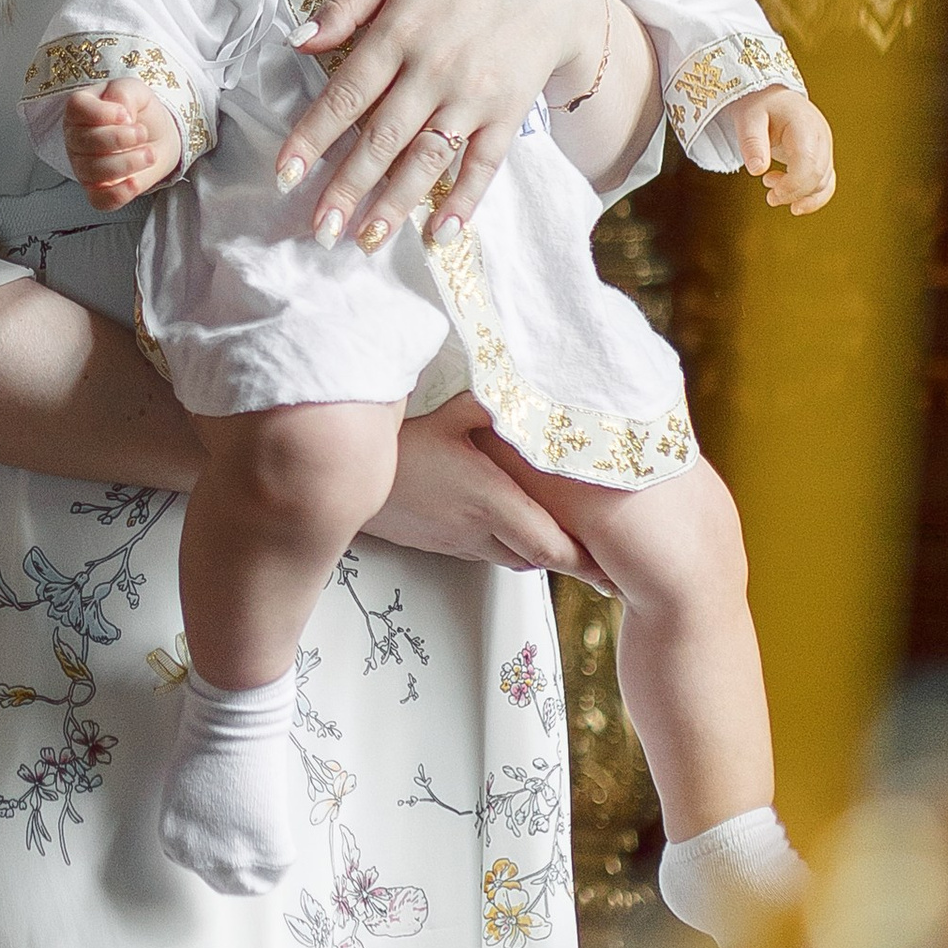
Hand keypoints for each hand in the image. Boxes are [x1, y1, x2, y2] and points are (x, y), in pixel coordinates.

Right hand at [64, 80, 182, 207]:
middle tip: (142, 133)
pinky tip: (135, 182)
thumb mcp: (135, 90)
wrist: (158, 138)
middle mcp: (76, 139)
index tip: (126, 115)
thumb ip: (124, 93)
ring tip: (149, 154)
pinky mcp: (97, 192)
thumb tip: (121, 114)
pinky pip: (99, 200)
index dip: (101, 113)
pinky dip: (118, 194)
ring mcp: (84, 168)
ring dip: (127, 163)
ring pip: (93, 171)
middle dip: (119, 138)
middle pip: (85, 141)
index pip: (77, 108)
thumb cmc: (140, 112)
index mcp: (80, 110)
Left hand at [278, 0, 609, 250]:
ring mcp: (472, 96)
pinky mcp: (507, 114)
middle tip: (320, 229)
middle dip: (348, 187)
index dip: (312, 137)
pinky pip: (484, 164)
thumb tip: (298, 42)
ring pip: (428, 158)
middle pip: (382, 138)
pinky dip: (464, 200)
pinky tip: (438, 234)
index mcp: (398, 33)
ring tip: (365, 241)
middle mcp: (433, 69)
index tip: (284, 176)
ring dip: (396, 204)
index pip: (346, 94)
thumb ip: (344, 4)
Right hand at [372, 395, 601, 576]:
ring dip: (540, 553)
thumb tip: (533, 386)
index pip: (550, 546)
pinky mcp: (442, 545)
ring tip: (566, 537)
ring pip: (514, 560)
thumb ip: (496, 404)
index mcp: (489, 501)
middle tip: (604, 556)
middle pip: (539, 561)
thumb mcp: (448, 414)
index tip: (611, 561)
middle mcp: (478, 530)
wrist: (337, 482)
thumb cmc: (394, 449)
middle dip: (573, 561)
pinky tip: (515, 525)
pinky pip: (488, 553)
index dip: (585, 560)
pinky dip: (511, 547)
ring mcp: (458, 542)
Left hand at [724, 85, 835, 212]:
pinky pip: (826, 183)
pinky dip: (812, 197)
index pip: (808, 161)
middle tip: (770, 197)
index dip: (793, 184)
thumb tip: (756, 170)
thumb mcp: (749, 119)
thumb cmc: (760, 106)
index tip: (772, 194)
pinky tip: (793, 202)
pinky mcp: (822, 158)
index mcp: (804, 124)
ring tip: (771, 184)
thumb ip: (752, 143)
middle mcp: (821, 136)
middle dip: (794, 193)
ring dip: (800, 195)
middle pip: (818, 175)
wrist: (770, 98)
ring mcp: (824, 148)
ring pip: (824, 182)